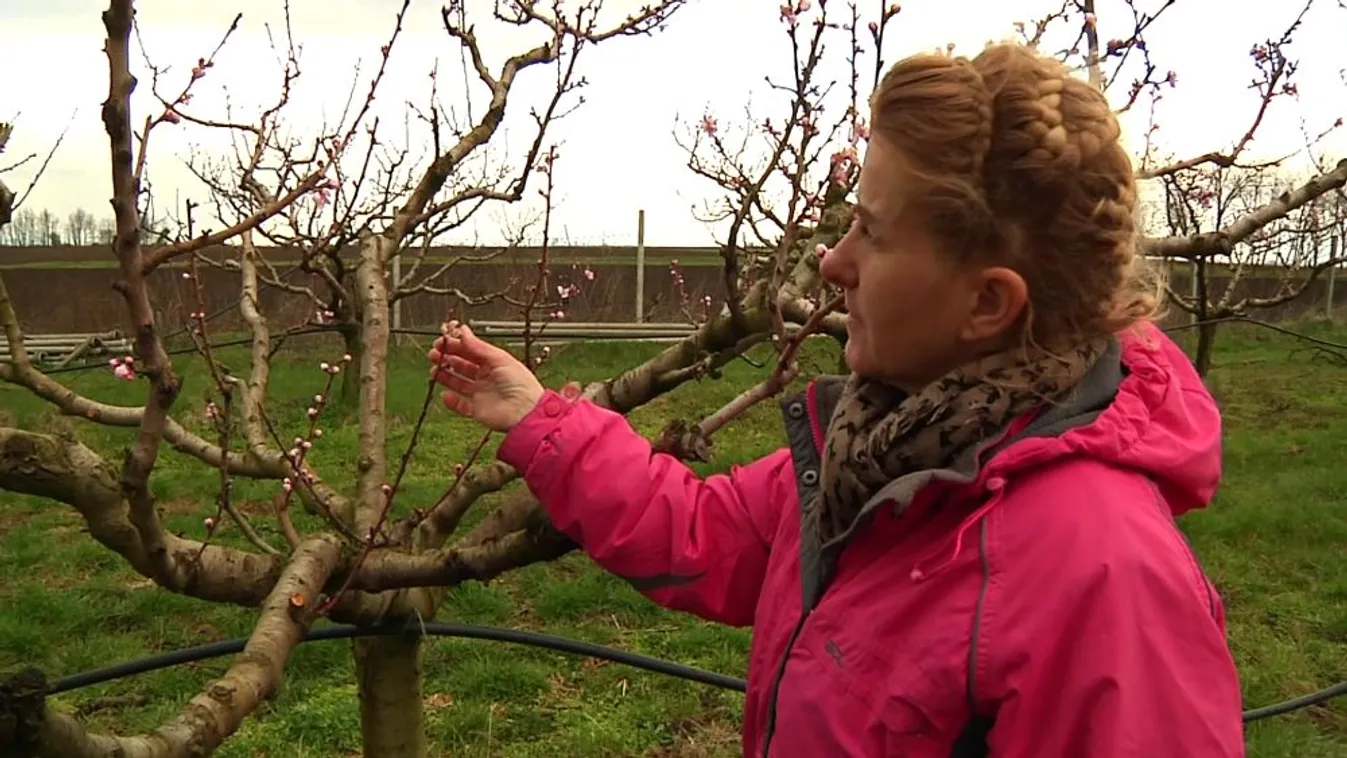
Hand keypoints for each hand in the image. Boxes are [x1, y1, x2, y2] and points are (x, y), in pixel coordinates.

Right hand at [428, 322, 544, 431]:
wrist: (525, 412)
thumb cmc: (520, 384)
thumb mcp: (499, 359)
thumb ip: (478, 346)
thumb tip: (463, 330)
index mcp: (494, 363)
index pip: (471, 351)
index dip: (456, 346)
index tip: (442, 341)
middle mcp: (487, 377)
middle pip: (463, 366)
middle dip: (448, 359)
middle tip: (434, 354)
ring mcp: (482, 394)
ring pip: (459, 384)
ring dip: (446, 377)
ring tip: (434, 370)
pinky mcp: (478, 410)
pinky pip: (461, 405)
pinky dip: (452, 401)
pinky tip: (445, 394)